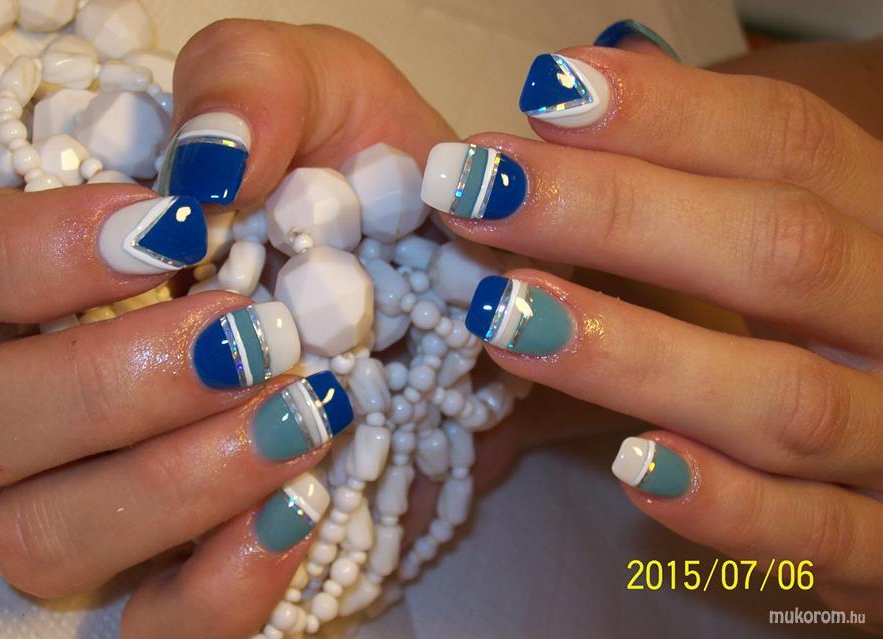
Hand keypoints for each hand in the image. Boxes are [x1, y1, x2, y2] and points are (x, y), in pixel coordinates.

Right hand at [0, 20, 453, 637]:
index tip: (168, 237)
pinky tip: (303, 509)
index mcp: (47, 268)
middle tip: (249, 339)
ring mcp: (105, 497)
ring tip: (303, 417)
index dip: (24, 260)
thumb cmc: (373, 191)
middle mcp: (47, 391)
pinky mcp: (186, 578)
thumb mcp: (327, 94)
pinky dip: (225, 582)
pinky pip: (154, 629)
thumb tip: (198, 166)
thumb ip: (247, 84)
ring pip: (43, 538)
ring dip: (177, 480)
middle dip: (109, 384)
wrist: (462, 302)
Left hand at [421, 39, 882, 628]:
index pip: (789, 145)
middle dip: (617, 215)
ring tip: (507, 316)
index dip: (669, 116)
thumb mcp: (798, 237)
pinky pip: (814, 537)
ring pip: (785, 401)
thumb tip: (570, 101)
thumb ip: (705, 181)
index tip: (548, 94)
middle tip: (479, 190)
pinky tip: (629, 465)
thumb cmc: (841, 326)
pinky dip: (725, 506)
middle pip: (780, 252)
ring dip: (640, 357)